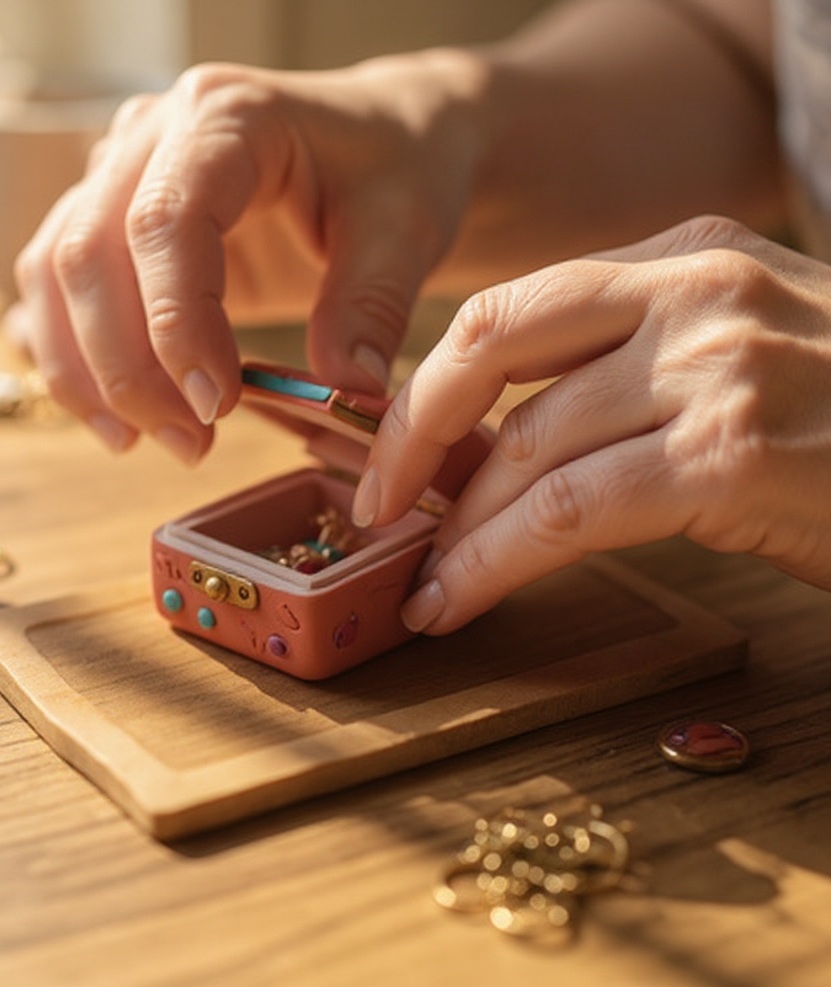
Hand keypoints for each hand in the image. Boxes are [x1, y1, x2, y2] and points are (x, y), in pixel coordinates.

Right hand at [13, 51, 490, 460]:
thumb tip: (342, 391)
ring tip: (142, 442)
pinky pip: (55, 283)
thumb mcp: (406, 230)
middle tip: (190, 444)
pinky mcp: (116, 219)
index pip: (165, 223)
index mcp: (227, 117)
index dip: (176, 324)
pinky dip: (67, 353)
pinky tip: (108, 413)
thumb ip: (371, 306)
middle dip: (126, 368)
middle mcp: (153, 135)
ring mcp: (122, 173)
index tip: (217, 406)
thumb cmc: (396, 172)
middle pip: (88, 254)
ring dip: (87, 371)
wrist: (382, 142)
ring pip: (54, 272)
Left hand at [352, 215, 830, 633]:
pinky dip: (496, 564)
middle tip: (376, 515)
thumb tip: (500, 451)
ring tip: (424, 583)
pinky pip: (570, 513)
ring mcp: (715, 366)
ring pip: (524, 451)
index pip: (511, 312)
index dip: (431, 389)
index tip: (393, 455)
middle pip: (493, 359)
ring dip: (456, 529)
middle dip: (414, 447)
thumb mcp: (737, 362)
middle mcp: (695, 292)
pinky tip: (459, 600)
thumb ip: (626, 378)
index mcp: (686, 258)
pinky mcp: (731, 453)